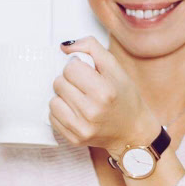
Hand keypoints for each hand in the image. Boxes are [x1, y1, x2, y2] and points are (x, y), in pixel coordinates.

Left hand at [50, 37, 152, 156]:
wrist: (132, 130)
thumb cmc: (124, 97)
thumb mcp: (115, 67)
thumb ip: (91, 47)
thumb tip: (64, 46)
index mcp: (105, 91)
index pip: (70, 68)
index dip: (77, 67)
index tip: (87, 73)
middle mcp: (92, 112)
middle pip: (59, 83)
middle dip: (69, 81)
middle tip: (83, 87)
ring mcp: (82, 128)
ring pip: (53, 100)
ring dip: (63, 97)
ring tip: (78, 99)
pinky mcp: (74, 139)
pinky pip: (52, 117)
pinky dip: (61, 111)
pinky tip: (75, 112)